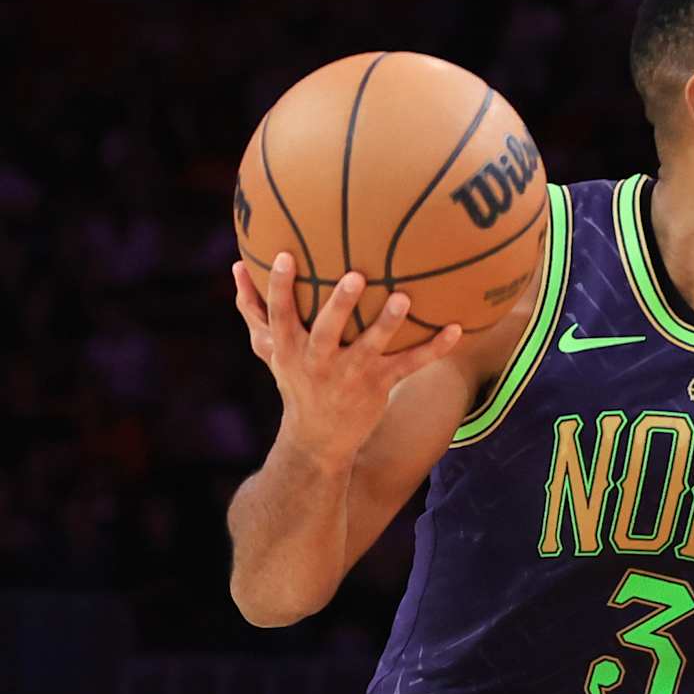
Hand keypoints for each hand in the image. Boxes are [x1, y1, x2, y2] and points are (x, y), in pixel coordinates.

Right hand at [235, 254, 461, 464]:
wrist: (319, 437)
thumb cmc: (296, 379)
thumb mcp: (270, 348)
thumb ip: (253, 308)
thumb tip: (236, 266)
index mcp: (291, 347)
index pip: (281, 314)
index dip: (279, 287)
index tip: (284, 256)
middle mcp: (319, 360)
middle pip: (327, 330)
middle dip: (339, 304)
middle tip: (355, 276)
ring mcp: (351, 373)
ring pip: (371, 347)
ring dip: (387, 323)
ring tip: (404, 298)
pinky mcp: (380, 384)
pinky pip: (410, 364)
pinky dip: (435, 348)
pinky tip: (456, 329)